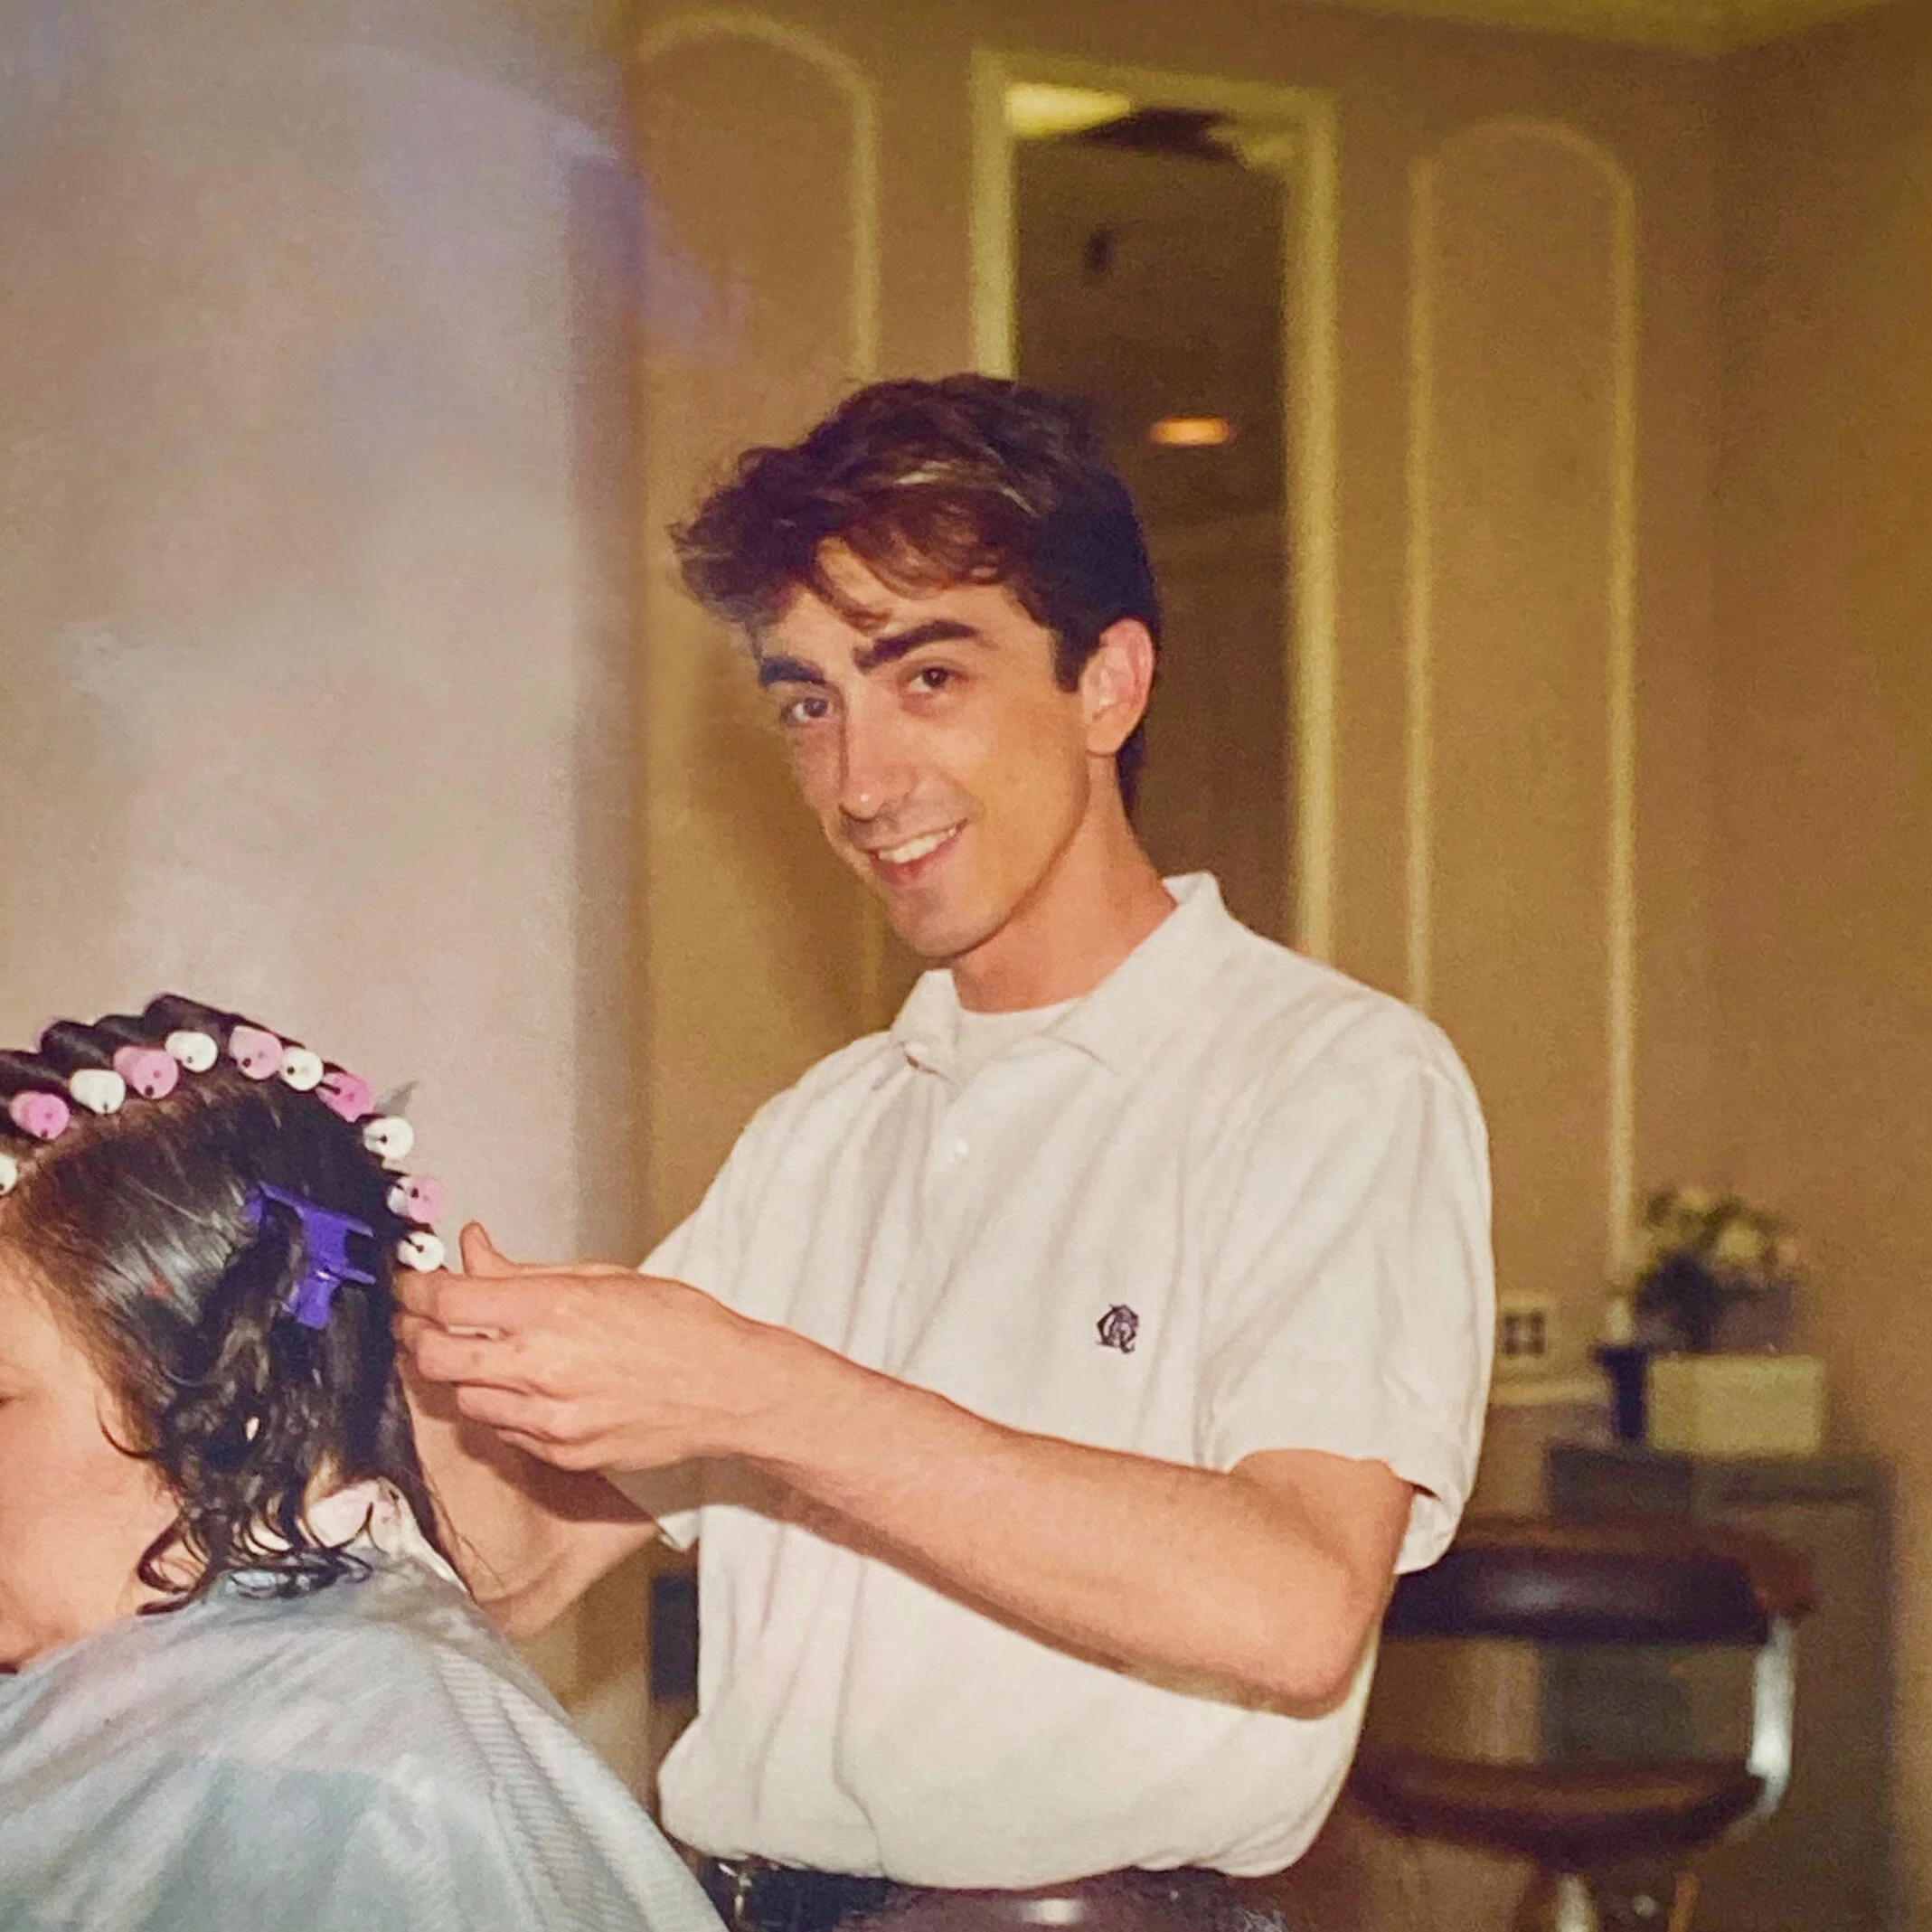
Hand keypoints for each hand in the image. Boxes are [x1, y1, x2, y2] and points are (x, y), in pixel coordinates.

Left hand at [395, 1224, 806, 1471]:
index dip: (416, 1290)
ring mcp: (549, 1419)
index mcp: (554, 1309)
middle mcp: (543, 1367)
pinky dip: (504, 1407)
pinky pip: (504, 1431)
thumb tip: (474, 1250)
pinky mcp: (561, 1453)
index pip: (447, 1300)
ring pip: (463, 1399)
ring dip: (463, 1375)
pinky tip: (530, 1387)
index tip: (413, 1284)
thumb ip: (525, 1272)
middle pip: (434, 1357)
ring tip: (489, 1355)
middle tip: (421, 1321)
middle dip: (417, 1335)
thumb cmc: (682, 1327)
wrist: (730, 1389)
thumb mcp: (603, 1278)